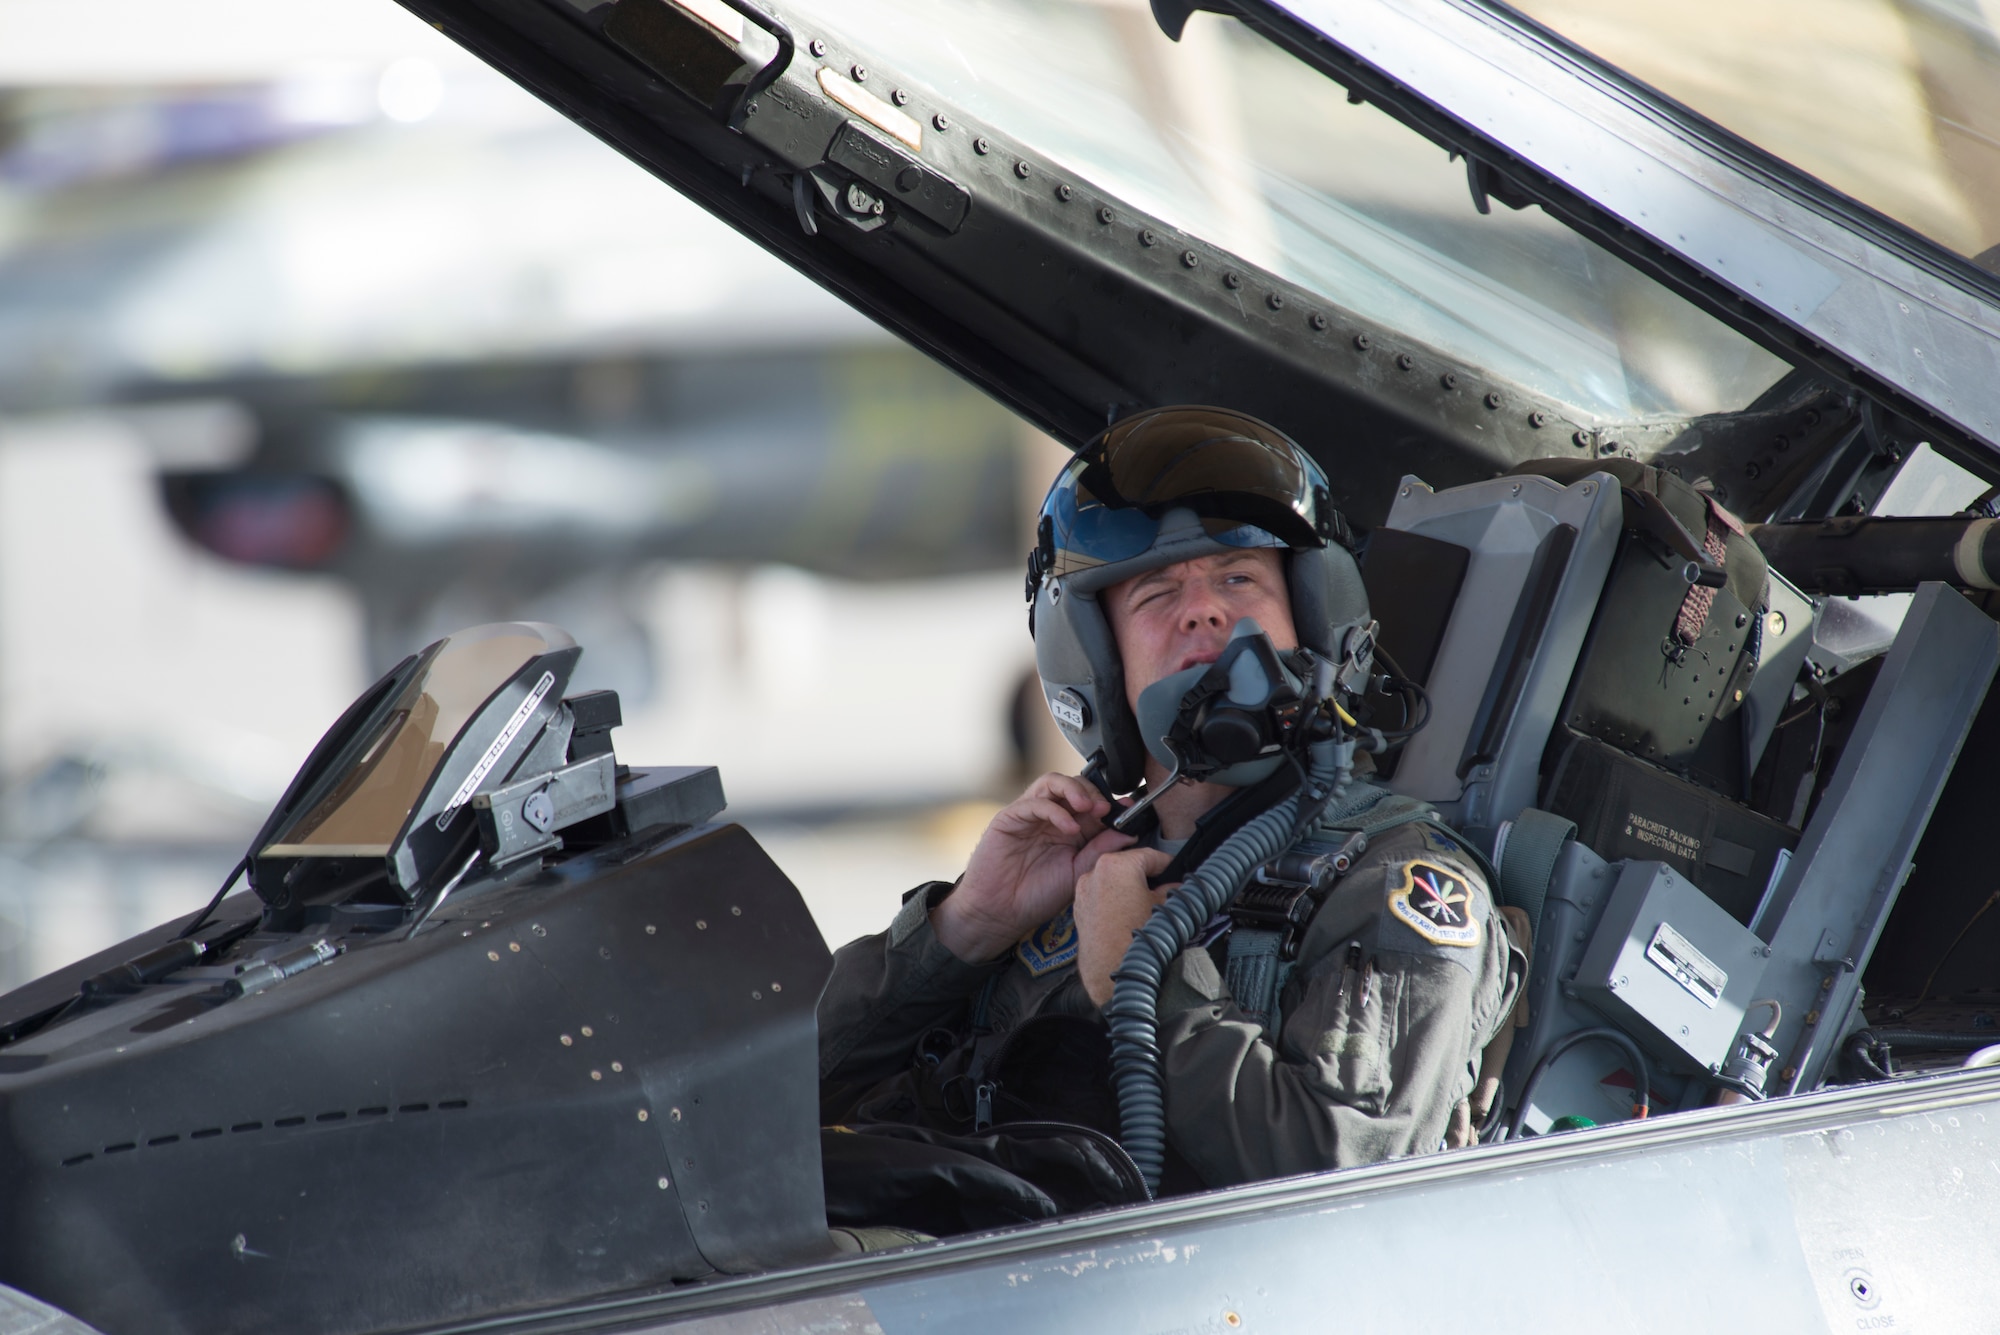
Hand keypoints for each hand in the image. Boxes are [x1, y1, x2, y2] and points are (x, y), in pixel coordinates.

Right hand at [932, 773, 1134, 963]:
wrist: (1000, 912)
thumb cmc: (1037, 896)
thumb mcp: (1078, 873)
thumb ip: (1100, 850)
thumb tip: (1129, 833)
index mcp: (1070, 828)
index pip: (1092, 803)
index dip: (1111, 803)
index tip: (1129, 810)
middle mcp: (1050, 817)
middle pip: (1074, 786)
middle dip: (1094, 793)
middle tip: (1107, 810)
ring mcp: (1030, 815)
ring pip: (1053, 783)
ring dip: (1075, 790)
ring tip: (1089, 808)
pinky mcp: (1010, 818)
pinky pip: (1034, 803)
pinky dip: (1055, 810)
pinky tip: (1068, 828)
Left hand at [1075, 848, 1178, 1006]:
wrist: (1115, 971)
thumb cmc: (1137, 939)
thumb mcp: (1164, 908)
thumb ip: (1171, 890)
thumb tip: (1175, 888)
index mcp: (1116, 865)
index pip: (1150, 855)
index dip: (1168, 863)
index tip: (1176, 870)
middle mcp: (1094, 873)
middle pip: (1128, 866)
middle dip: (1147, 876)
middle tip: (1165, 888)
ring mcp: (1083, 891)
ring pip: (1113, 881)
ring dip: (1129, 888)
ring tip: (1147, 905)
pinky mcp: (1079, 909)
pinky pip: (1101, 896)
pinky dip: (1114, 901)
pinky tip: (1128, 916)